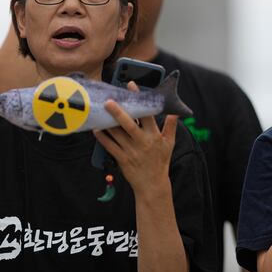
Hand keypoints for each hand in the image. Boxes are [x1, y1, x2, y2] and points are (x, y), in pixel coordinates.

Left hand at [93, 82, 177, 198]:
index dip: (140, 100)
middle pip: (128, 124)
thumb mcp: (169, 143)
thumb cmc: (160, 162)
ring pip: (116, 134)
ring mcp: (131, 151)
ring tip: (99, 111)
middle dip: (118, 112)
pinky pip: (109, 146)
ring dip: (107, 123)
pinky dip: (102, 137)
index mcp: (154, 136)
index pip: (147, 114)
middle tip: (109, 101)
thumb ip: (171, 126)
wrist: (152, 185)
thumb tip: (175, 112)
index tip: (131, 86)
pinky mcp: (122, 159)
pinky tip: (96, 129)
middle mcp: (142, 142)